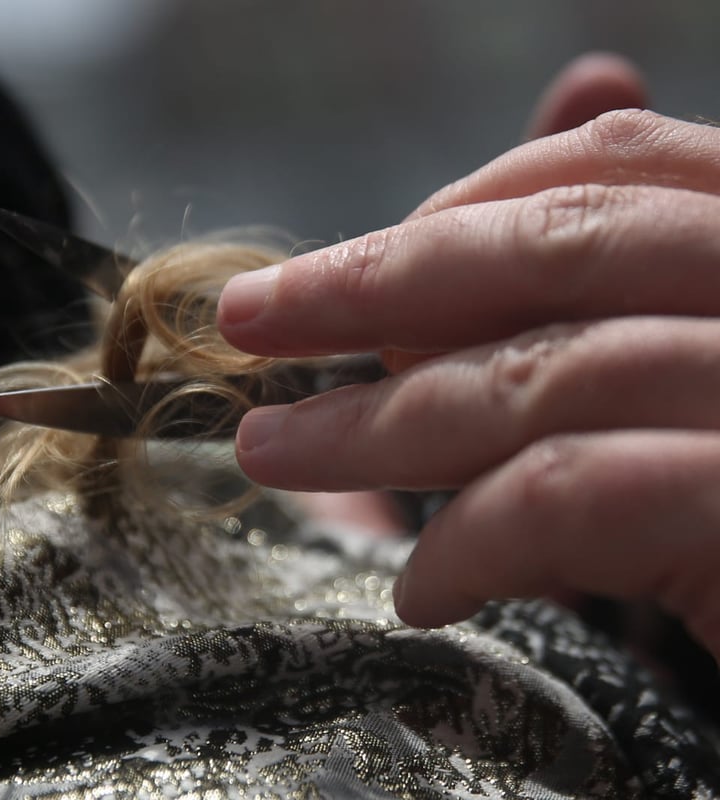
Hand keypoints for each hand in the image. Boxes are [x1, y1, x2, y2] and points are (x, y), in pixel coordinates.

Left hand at [217, 54, 719, 659]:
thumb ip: (576, 332)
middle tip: (250, 318)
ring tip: (273, 454)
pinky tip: (421, 589)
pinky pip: (581, 496)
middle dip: (383, 281)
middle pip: (574, 245)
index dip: (468, 207)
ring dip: (384, 420)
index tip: (350, 265)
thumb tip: (458, 253)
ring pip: (558, 369)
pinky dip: (475, 538)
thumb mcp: (657, 420)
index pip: (622, 173)